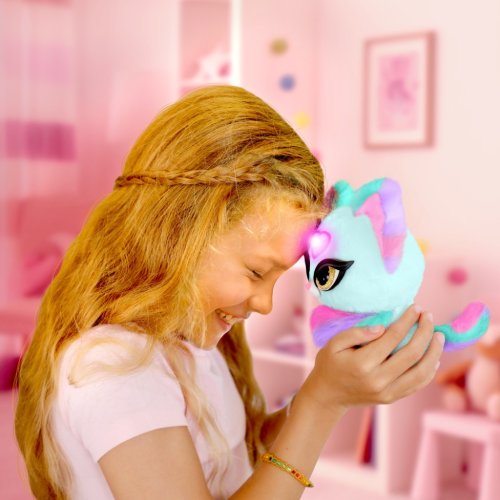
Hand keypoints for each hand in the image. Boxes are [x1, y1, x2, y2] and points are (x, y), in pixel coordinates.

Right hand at [301, 305, 443, 414]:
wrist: (327, 395)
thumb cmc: (329, 364)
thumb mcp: (334, 343)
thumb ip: (356, 333)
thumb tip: (382, 327)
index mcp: (362, 363)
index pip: (392, 337)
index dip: (407, 320)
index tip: (415, 308)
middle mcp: (377, 380)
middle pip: (411, 354)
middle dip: (424, 332)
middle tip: (429, 316)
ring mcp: (387, 392)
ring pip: (421, 372)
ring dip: (434, 352)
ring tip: (438, 335)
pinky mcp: (392, 398)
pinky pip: (417, 384)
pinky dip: (429, 369)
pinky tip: (433, 356)